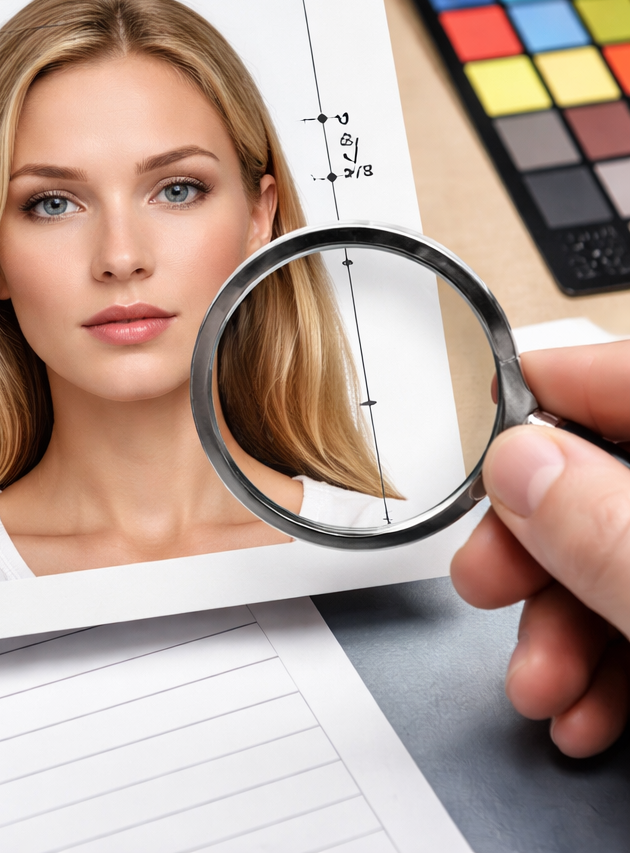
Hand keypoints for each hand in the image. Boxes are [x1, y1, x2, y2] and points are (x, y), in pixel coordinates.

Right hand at [451, 340, 629, 756]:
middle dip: (531, 547)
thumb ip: (612, 531)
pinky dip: (603, 668)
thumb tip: (521, 468)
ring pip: (615, 560)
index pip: (619, 378)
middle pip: (602, 481)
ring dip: (556, 629)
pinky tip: (581, 709)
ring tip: (537, 684)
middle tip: (484, 581)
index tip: (471, 423)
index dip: (538, 394)